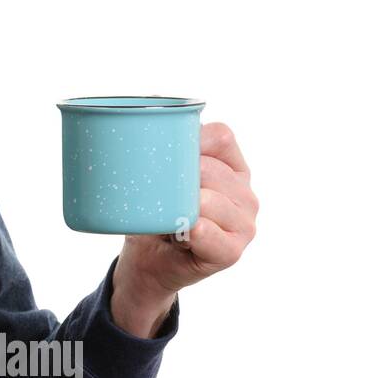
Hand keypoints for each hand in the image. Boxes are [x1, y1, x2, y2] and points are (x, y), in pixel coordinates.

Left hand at [112, 122, 259, 333]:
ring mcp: (244, 224)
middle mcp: (245, 194)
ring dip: (180, 205)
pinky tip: (183, 230)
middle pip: (211, 169)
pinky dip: (194, 231)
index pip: (221, 137)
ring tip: (164, 213)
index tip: (158, 148)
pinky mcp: (232, 252)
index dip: (190, 138)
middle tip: (151, 187)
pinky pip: (211, 235)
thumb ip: (155, 150)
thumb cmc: (154, 213)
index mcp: (232, 168)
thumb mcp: (156, 178)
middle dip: (177, 176)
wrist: (149, 262)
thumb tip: (132, 115)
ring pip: (209, 200)